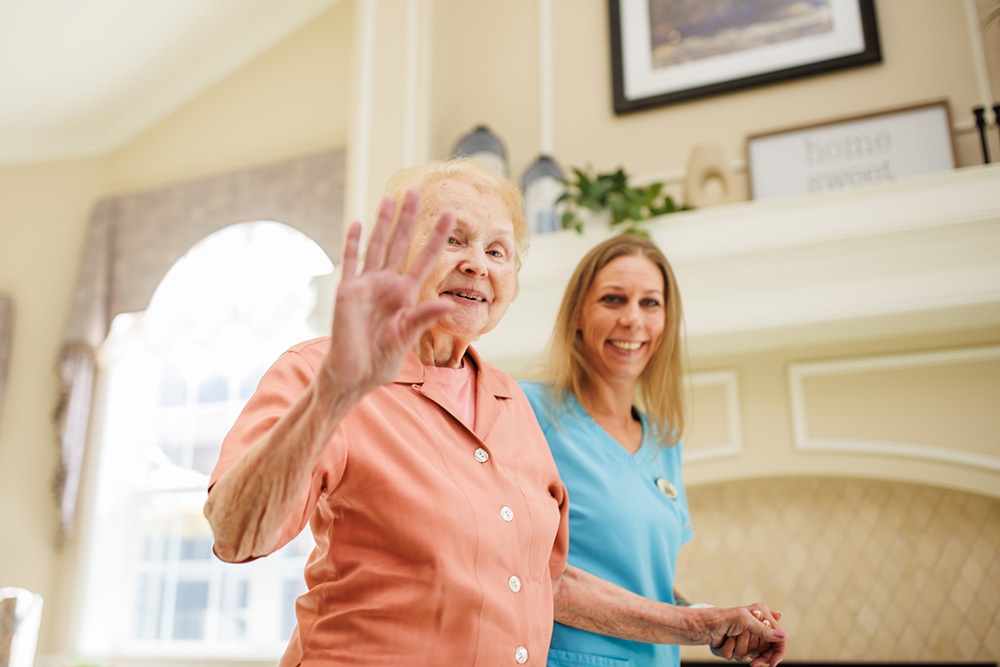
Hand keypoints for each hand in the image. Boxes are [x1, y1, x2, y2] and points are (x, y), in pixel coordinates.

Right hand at [317, 190, 453, 399]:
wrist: (353, 374)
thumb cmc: (381, 361)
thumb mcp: (407, 337)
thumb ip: (424, 316)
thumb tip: (450, 303)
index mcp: (406, 294)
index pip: (426, 258)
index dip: (437, 236)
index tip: (451, 215)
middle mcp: (388, 284)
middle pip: (400, 243)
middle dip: (409, 218)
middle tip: (416, 191)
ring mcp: (366, 285)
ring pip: (376, 245)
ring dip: (383, 222)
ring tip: (391, 198)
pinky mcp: (347, 291)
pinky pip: (351, 262)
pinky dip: (353, 242)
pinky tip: (358, 222)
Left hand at [706, 604, 786, 666]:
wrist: (702, 625)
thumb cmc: (723, 617)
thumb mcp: (745, 620)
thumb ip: (764, 630)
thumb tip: (783, 637)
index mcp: (763, 619)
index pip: (780, 640)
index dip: (778, 653)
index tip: (773, 663)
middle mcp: (756, 630)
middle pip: (767, 652)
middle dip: (756, 652)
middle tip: (747, 647)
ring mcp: (746, 640)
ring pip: (750, 655)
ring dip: (738, 647)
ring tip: (730, 636)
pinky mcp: (736, 648)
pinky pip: (737, 657)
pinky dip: (729, 650)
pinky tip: (724, 641)